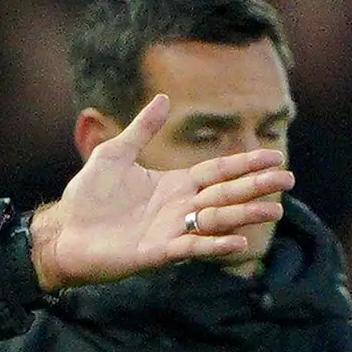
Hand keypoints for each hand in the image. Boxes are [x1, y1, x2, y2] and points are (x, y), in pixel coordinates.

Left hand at [27, 97, 293, 288]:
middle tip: (288, 179)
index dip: (246, 165)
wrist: (63, 231)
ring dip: (245, 215)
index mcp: (175, 185)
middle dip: (256, 187)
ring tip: (275, 209)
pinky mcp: (156, 253)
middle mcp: (179, 209)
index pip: (219, 172)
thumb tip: (164, 98)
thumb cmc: (87, 196)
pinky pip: (191, 248)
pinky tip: (238, 241)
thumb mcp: (115, 154)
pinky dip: (214, 245)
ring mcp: (171, 231)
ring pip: (216, 221)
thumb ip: (142, 129)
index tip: (275, 157)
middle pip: (226, 194)